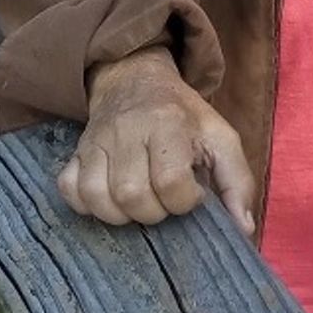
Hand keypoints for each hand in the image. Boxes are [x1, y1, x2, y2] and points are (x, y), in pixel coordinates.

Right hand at [58, 47, 255, 234]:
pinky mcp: (74, 154)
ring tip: (140, 205)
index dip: (185, 199)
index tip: (193, 194)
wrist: (137, 82)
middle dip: (153, 212)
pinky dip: (89, 206)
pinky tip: (110, 200)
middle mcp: (127, 131)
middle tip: (165, 202)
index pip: (170, 180)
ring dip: (121, 215)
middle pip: (132, 194)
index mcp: (168, 123)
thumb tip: (242, 230)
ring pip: (98, 198)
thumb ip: (237, 182)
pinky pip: (70, 192)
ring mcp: (96, 143)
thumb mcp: (221, 138)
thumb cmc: (184, 118)